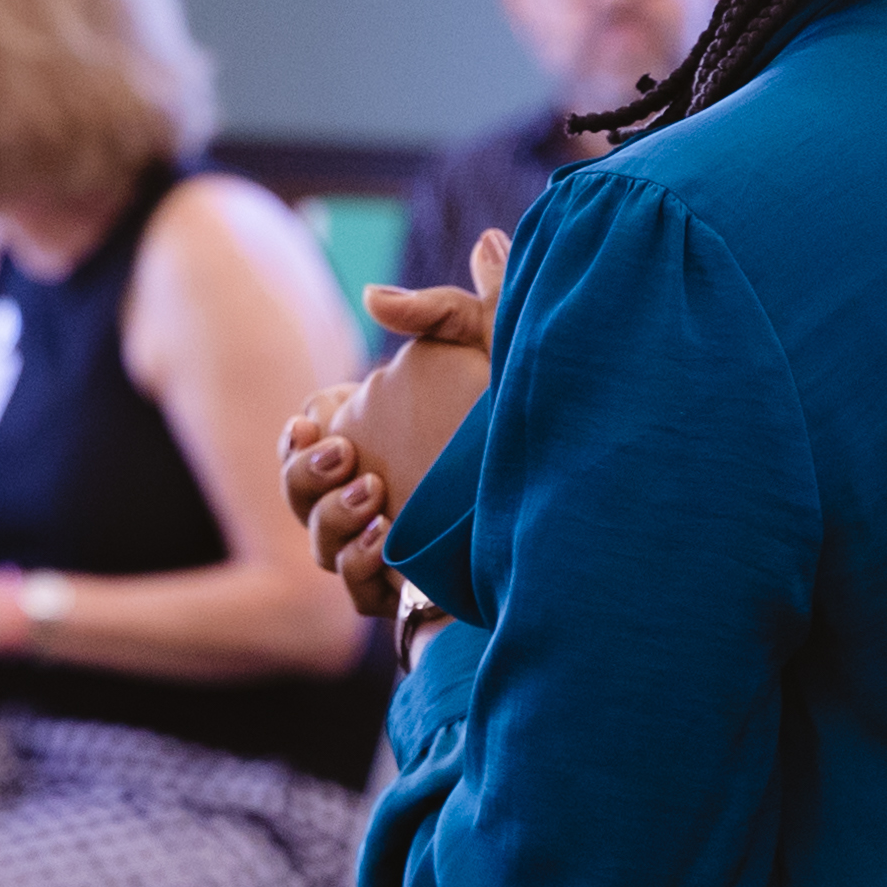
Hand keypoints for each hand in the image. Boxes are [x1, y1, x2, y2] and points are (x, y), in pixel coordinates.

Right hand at [279, 230, 508, 621]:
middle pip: (298, 496)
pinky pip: (359, 594)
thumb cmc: (534, 415)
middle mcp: (370, 497)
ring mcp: (384, 548)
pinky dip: (360, 568)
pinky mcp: (410, 592)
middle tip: (343, 454)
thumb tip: (374, 293)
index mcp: (375, 441)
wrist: (591, 497)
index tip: (309, 422)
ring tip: (375, 496)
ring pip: (321, 547)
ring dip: (333, 519)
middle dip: (304, 475)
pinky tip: (385, 545)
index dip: (295, 439)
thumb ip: (442, 311)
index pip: (304, 444)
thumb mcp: (494, 349)